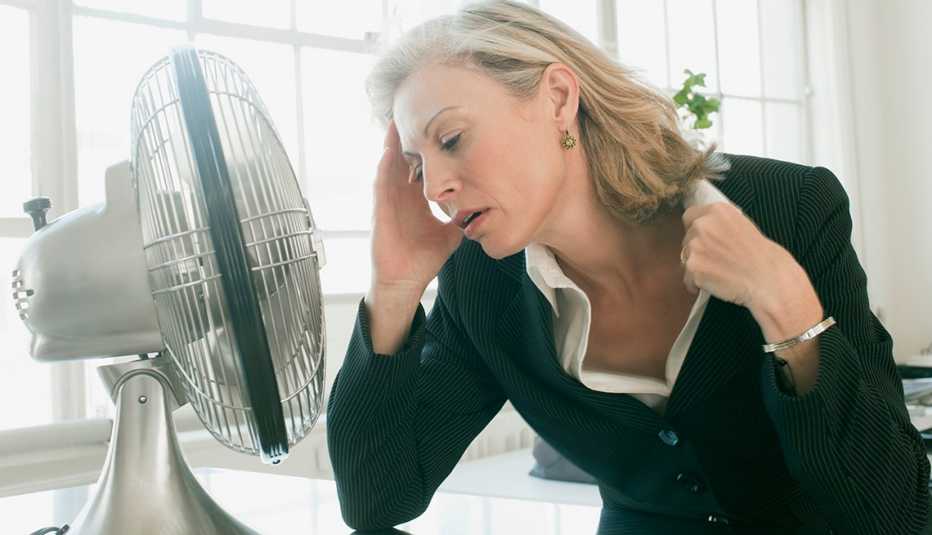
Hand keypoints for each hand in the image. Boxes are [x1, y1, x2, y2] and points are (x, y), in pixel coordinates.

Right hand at [369, 121, 462, 293]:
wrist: (405, 281)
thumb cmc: (422, 259)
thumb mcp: (450, 235)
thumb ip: (462, 220)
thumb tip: (483, 211)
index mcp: (415, 200)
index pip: (420, 167)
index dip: (426, 148)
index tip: (434, 127)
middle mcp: (400, 197)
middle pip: (403, 160)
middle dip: (406, 137)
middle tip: (411, 110)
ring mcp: (388, 202)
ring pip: (389, 167)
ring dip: (391, 145)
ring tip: (395, 120)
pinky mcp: (379, 212)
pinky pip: (380, 186)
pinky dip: (383, 169)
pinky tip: (387, 153)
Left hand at [680, 202, 803, 310]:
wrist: (768, 279)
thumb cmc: (761, 256)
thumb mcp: (742, 225)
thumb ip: (720, 223)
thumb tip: (703, 228)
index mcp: (717, 210)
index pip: (690, 215)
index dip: (696, 229)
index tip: (705, 239)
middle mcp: (703, 224)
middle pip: (686, 238)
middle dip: (697, 249)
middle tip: (717, 260)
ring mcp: (695, 245)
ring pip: (685, 258)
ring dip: (697, 266)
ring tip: (719, 273)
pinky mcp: (692, 266)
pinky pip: (688, 278)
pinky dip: (697, 284)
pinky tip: (716, 284)